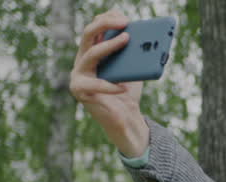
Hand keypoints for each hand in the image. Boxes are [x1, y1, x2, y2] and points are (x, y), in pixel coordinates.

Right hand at [70, 10, 148, 156]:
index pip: (95, 28)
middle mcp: (82, 60)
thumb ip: (133, 53)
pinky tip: (123, 87)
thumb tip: (147, 37)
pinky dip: (111, 85)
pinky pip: (96, 84)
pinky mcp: (80, 90)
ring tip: (126, 39)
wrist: (126, 120)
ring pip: (90, 54)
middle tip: (125, 22)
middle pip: (88, 34)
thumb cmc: (128, 93)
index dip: (108, 18)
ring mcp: (78, 74)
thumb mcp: (132, 69)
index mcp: (92, 52)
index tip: (125, 17)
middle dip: (105, 24)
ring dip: (109, 45)